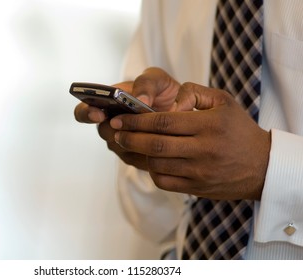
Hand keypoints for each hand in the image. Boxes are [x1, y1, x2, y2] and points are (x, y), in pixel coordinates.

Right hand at [73, 68, 180, 169]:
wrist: (182, 111)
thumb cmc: (164, 92)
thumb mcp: (158, 79)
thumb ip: (147, 82)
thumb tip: (140, 99)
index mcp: (107, 103)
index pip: (84, 111)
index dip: (87, 113)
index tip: (98, 113)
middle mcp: (110, 125)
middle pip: (103, 131)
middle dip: (114, 128)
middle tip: (125, 125)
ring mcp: (121, 143)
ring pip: (120, 146)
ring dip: (134, 139)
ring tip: (152, 132)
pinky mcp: (134, 157)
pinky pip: (136, 159)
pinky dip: (146, 151)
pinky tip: (160, 143)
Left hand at [111, 82, 270, 200]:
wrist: (262, 165)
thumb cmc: (238, 129)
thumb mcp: (223, 100)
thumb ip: (192, 93)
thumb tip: (168, 104)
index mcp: (208, 125)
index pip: (163, 122)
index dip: (136, 120)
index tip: (120, 118)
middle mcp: (203, 150)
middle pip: (155, 145)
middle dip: (129, 137)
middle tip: (115, 131)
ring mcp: (199, 172)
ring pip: (157, 164)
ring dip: (137, 154)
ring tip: (128, 143)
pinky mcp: (196, 188)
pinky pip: (164, 181)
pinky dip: (151, 170)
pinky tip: (149, 160)